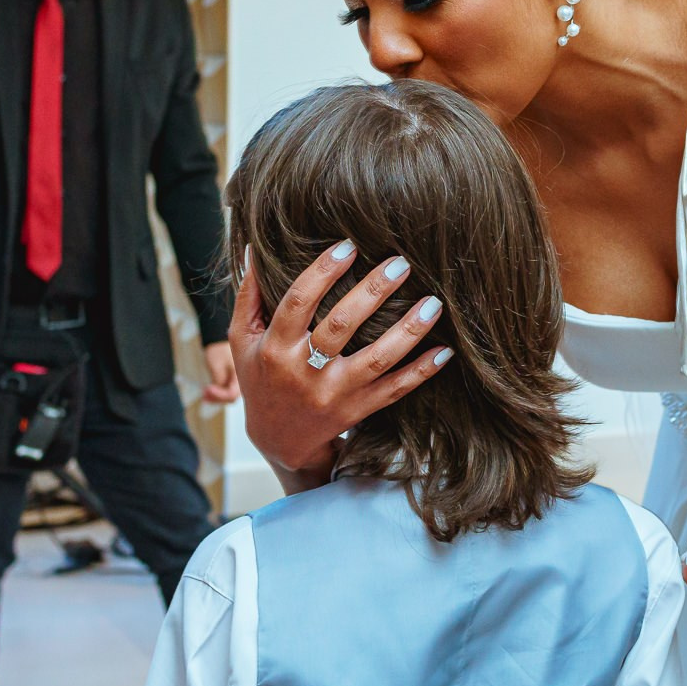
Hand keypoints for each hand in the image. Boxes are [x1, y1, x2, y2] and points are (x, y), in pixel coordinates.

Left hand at [200, 340, 240, 403]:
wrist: (218, 342)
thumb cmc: (218, 350)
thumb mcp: (217, 365)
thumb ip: (220, 381)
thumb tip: (219, 393)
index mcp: (242, 375)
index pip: (232, 394)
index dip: (219, 395)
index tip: (208, 389)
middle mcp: (242, 380)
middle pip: (231, 397)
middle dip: (217, 397)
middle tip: (204, 393)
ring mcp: (235, 382)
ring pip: (227, 396)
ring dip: (215, 397)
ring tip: (203, 394)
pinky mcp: (229, 382)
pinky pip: (224, 391)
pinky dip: (215, 393)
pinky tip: (206, 392)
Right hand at [228, 241, 453, 491]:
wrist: (278, 438)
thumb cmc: (262, 378)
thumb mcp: (243, 340)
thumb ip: (249, 296)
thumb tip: (252, 250)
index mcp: (276, 348)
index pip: (299, 302)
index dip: (323, 272)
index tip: (349, 247)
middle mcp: (305, 371)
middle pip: (341, 326)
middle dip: (373, 292)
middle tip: (400, 263)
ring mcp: (334, 394)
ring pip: (376, 360)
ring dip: (407, 332)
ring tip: (432, 303)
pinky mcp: (357, 410)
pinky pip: (394, 390)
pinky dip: (421, 372)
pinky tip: (444, 352)